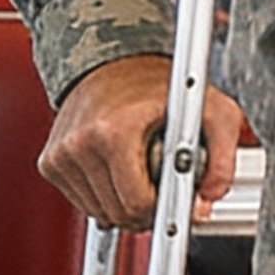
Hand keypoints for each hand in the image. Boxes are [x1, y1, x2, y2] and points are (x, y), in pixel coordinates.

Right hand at [39, 55, 242, 231]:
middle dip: (145, 209)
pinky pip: (82, 202)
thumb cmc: (159, 85)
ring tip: (138, 172)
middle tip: (160, 185)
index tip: (175, 199)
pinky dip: (102, 196)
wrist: (113, 62)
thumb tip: (210, 198)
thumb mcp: (211, 111)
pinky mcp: (51, 162)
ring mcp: (62, 154)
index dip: (163, 209)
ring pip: (100, 213)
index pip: (137, 204)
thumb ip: (223, 158)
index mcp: (114, 132)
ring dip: (123, 203)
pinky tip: (116, 171)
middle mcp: (81, 143)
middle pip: (119, 213)